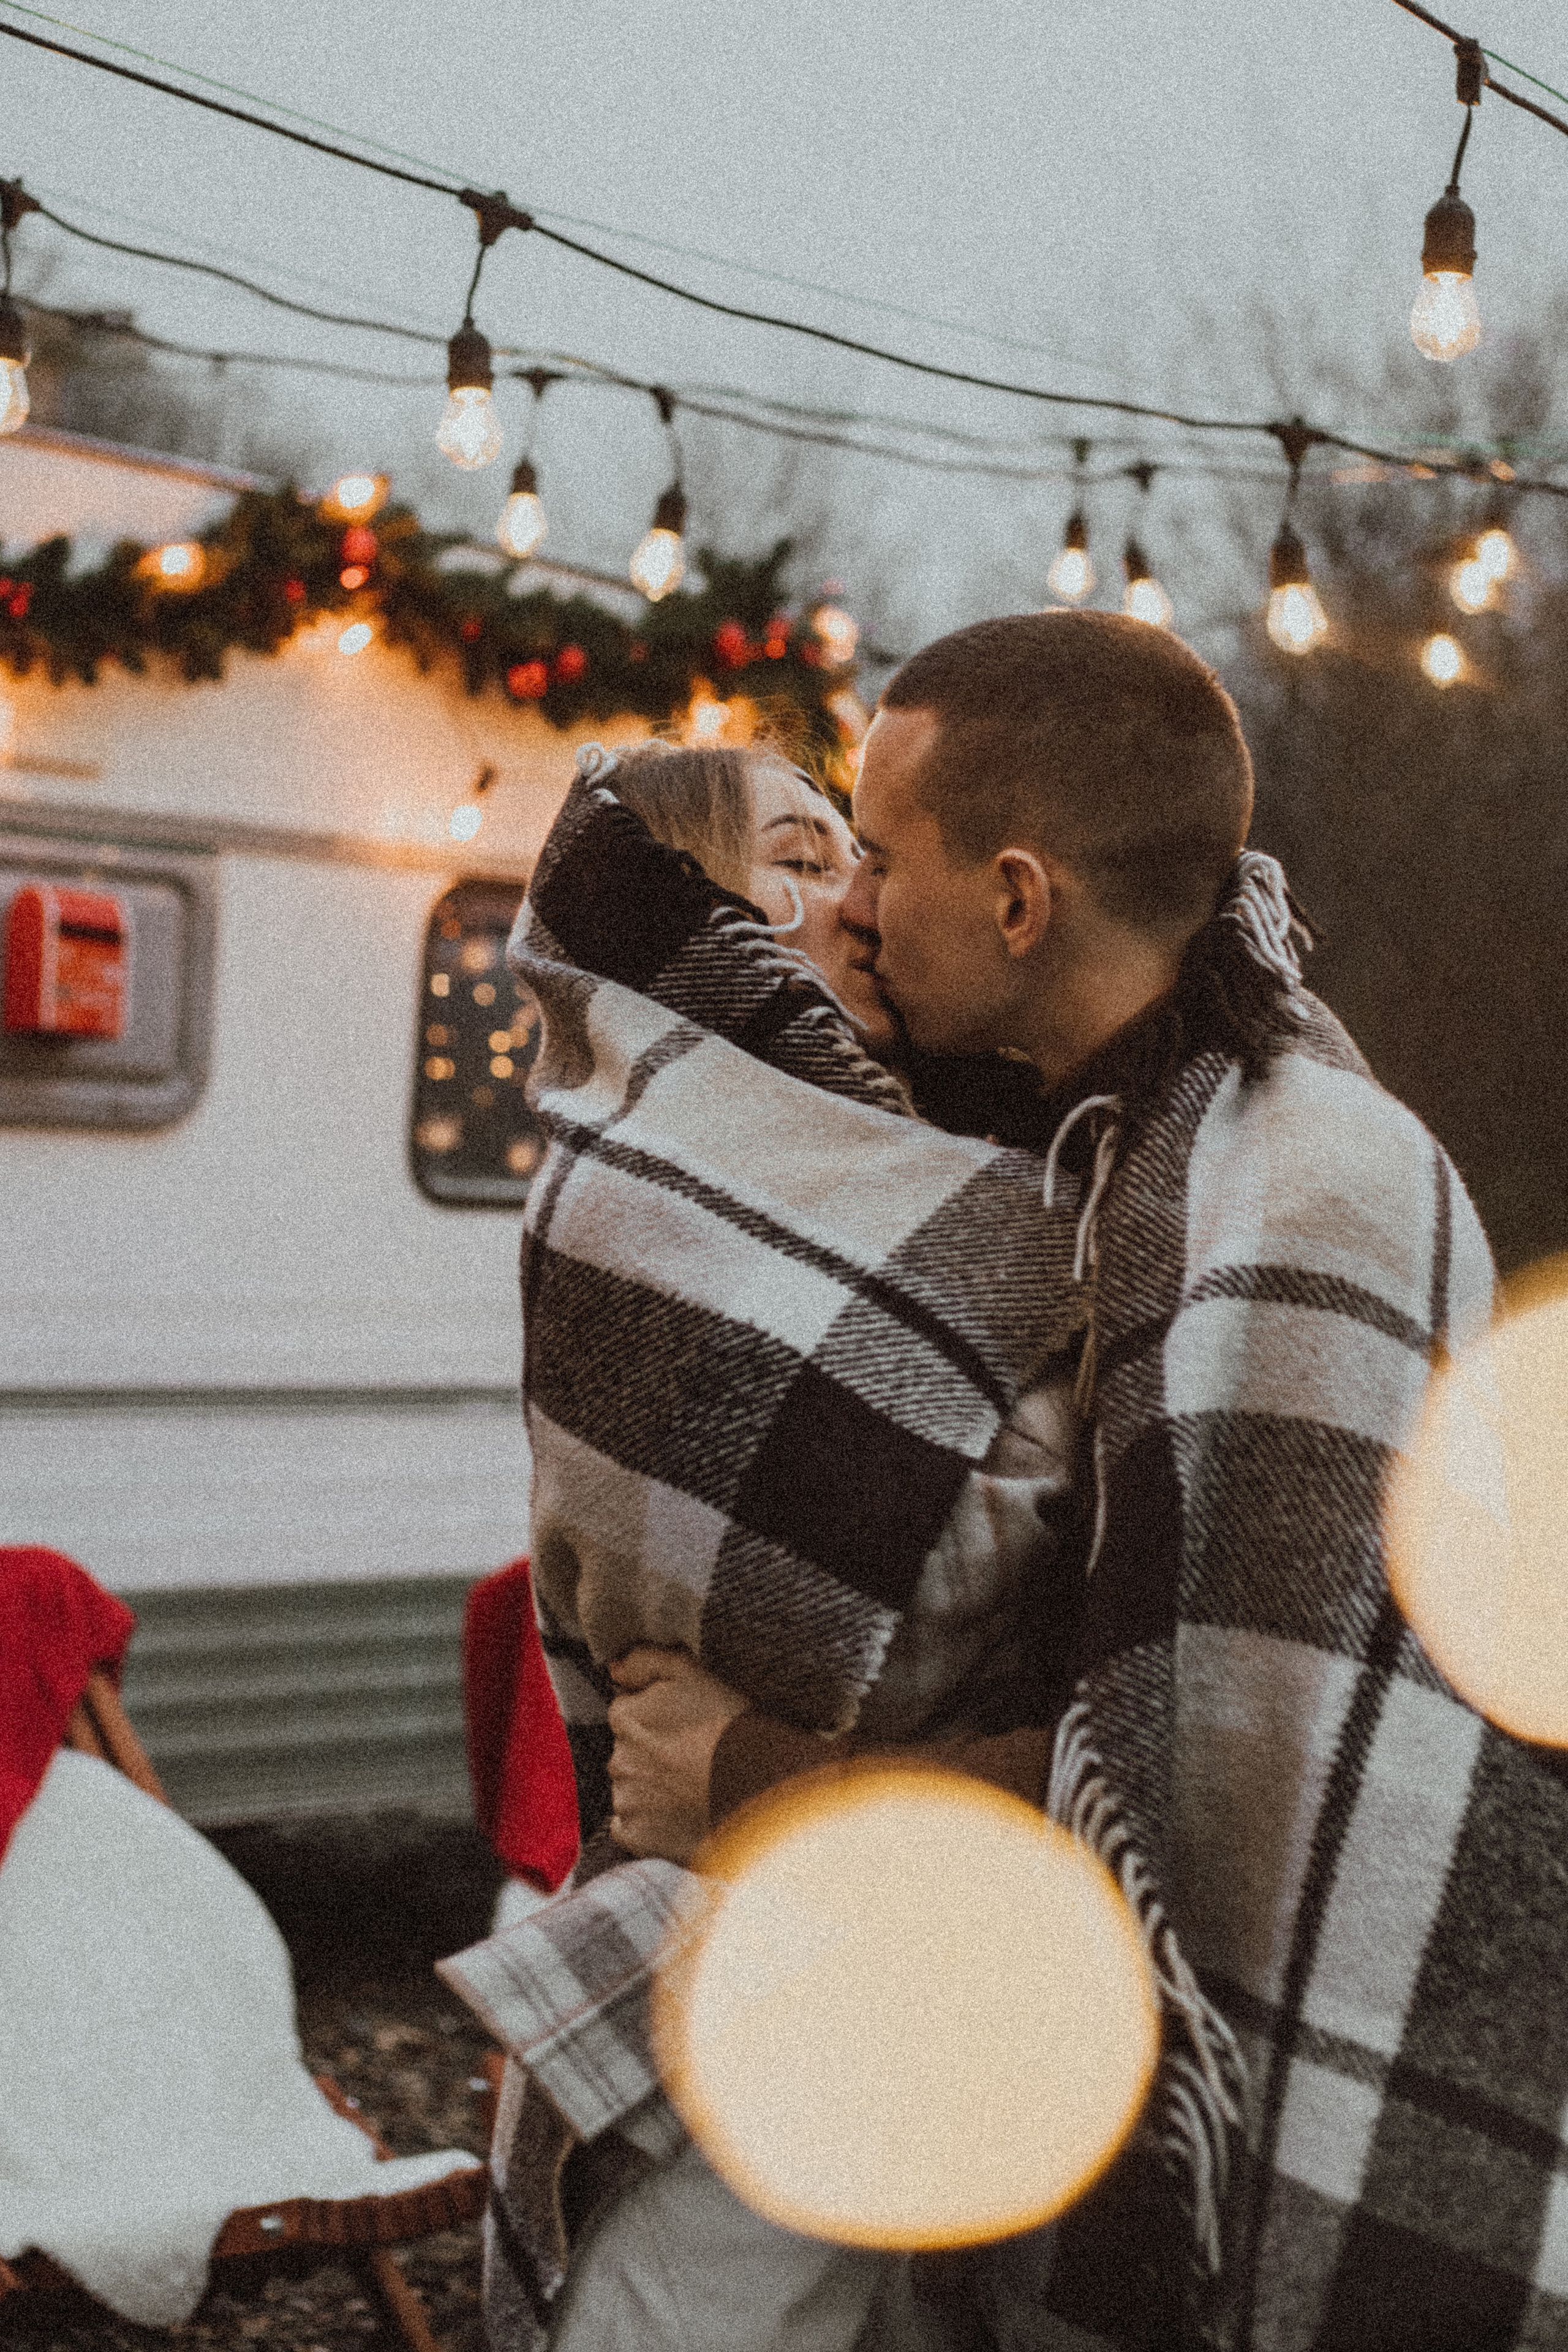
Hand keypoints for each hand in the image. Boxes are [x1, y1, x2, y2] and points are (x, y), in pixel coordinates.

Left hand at [606, 1648, 749, 1864]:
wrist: (758, 1785)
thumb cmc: (728, 1725)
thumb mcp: (690, 1672)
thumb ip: (644, 1661)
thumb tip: (613, 1669)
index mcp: (626, 1717)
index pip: (627, 1713)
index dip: (657, 1719)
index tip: (684, 1728)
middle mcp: (618, 1760)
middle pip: (627, 1753)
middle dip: (651, 1755)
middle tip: (691, 1758)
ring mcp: (625, 1801)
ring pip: (629, 1790)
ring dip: (651, 1789)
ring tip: (690, 1788)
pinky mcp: (636, 1836)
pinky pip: (631, 1828)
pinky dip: (649, 1824)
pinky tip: (679, 1815)